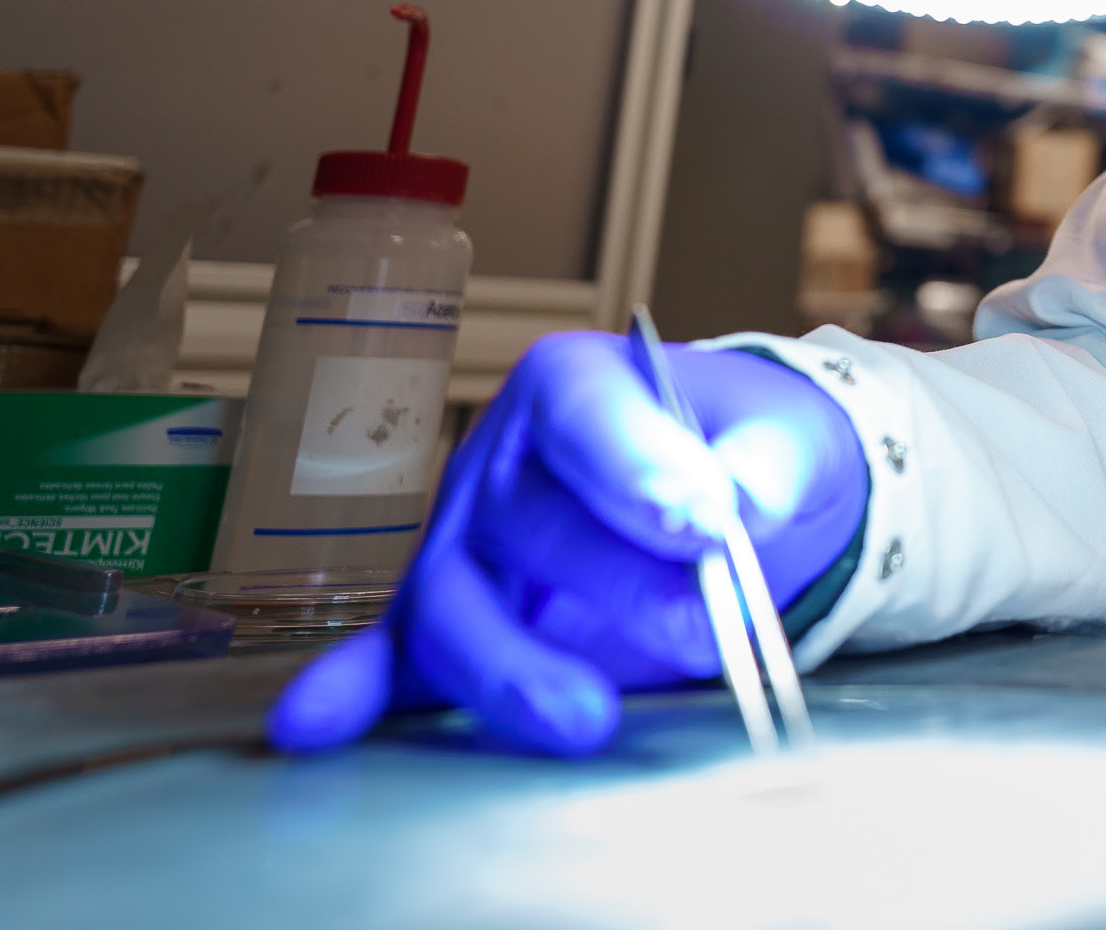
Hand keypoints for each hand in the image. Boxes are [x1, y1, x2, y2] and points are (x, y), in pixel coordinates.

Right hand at [267, 334, 867, 755]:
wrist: (734, 495)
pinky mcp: (453, 618)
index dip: (639, 467)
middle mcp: (505, 458)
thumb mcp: (787, 439)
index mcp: (578, 382)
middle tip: (706, 629)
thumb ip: (771, 463)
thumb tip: (747, 504)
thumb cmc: (749, 451)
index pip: (589, 415)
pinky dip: (356, 691)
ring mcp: (467, 542)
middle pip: (526, 528)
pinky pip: (394, 656)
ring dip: (512, 669)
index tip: (703, 521)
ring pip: (454, 606)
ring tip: (586, 718)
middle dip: (622, 587)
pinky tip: (318, 723)